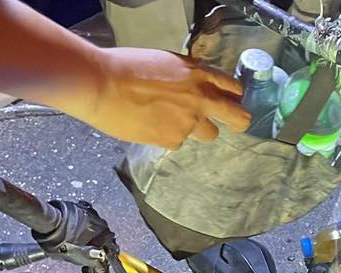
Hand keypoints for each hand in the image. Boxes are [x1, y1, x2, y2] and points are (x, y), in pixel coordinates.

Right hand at [80, 47, 251, 148]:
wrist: (101, 84)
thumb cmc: (125, 67)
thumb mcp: (165, 62)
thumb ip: (186, 76)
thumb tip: (192, 86)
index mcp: (199, 74)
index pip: (233, 88)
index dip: (233, 96)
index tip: (230, 101)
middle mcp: (201, 98)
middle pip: (239, 117)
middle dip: (238, 122)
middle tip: (234, 125)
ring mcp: (189, 121)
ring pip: (209, 134)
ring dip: (197, 129)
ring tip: (172, 121)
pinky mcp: (173, 139)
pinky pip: (179, 142)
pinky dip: (167, 136)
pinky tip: (149, 125)